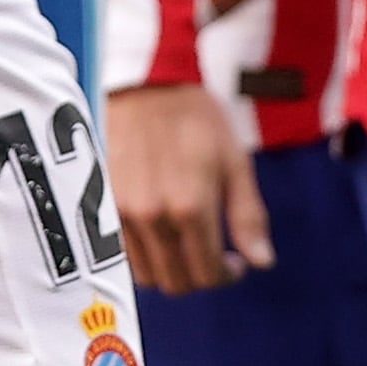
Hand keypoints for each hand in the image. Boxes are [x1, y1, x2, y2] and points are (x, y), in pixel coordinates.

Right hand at [104, 82, 270, 293]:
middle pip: (177, 282)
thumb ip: (247, 216)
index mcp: (190, 207)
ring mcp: (124, 214)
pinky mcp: (105, 205)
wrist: (145, 84)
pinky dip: (146, 256)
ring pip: (148, 274)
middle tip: (212, 255)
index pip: (208, 273)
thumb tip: (261, 262)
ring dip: (170, 269)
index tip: (234, 262)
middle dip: (200, 276)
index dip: (227, 275)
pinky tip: (160, 232)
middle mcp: (154, 217)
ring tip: (185, 244)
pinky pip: (125, 254)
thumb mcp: (234, 161)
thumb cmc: (196, 118)